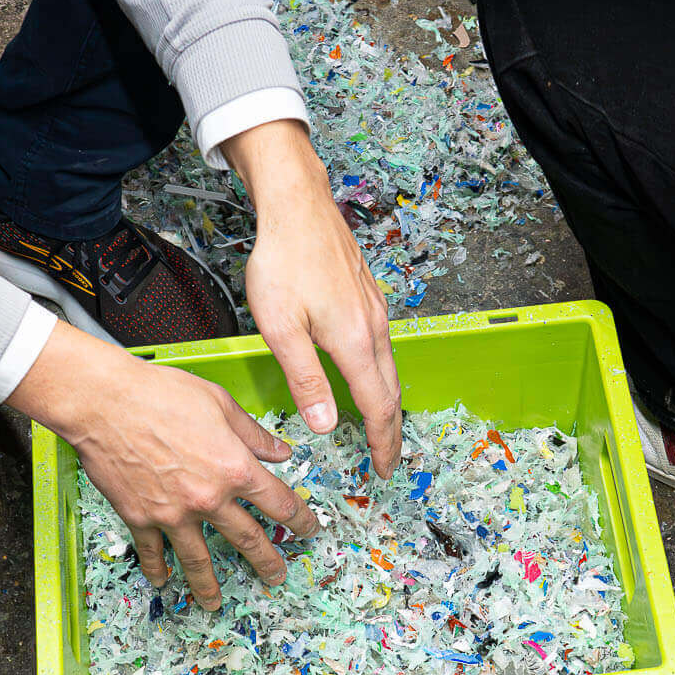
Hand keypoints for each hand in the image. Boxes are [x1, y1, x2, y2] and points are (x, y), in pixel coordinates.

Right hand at [8, 324, 318, 609]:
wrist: (103, 402)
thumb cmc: (160, 393)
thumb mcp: (219, 403)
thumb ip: (253, 434)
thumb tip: (281, 451)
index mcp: (234, 468)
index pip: (279, 502)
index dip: (300, 519)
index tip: (309, 529)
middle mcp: (209, 498)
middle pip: (248, 539)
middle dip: (267, 561)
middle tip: (277, 576)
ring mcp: (173, 514)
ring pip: (199, 560)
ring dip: (210, 585)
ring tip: (216, 603)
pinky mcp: (140, 517)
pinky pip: (153, 551)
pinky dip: (157, 569)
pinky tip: (162, 581)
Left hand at [222, 121, 403, 475]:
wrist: (297, 205)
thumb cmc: (284, 260)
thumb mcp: (282, 328)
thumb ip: (306, 380)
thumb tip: (326, 426)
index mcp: (354, 342)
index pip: (378, 407)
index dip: (382, 443)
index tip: (382, 469)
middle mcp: (373, 327)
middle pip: (392, 391)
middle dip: (391, 430)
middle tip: (386, 458)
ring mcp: (374, 309)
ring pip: (389, 367)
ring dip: (387, 402)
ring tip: (379, 426)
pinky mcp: (367, 295)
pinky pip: (381, 346)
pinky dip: (381, 373)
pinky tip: (366, 375)